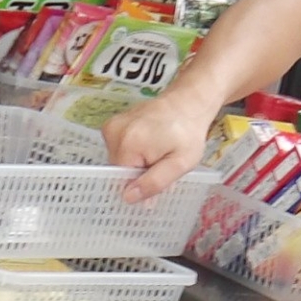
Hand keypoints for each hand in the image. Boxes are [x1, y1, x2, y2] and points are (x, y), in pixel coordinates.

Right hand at [103, 88, 216, 202]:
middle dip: (140, 174)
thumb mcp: (180, 163)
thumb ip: (155, 182)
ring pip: (119, 162)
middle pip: (120, 171)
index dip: (139, 186)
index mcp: (129, 144)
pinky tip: (149, 145)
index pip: (122, 181)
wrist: (187, 103)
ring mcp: (111, 127)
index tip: (156, 180)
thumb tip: (128, 197)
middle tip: (161, 164)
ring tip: (157, 152)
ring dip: (137, 164)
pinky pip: (118, 151)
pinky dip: (133, 153)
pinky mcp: (112, 125)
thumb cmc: (188, 132)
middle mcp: (114, 133)